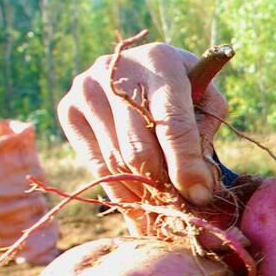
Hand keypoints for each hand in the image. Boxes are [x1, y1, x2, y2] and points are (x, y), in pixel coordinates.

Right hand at [57, 41, 226, 209]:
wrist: (143, 69)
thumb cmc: (185, 89)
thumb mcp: (207, 101)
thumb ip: (206, 135)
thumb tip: (198, 186)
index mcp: (160, 61)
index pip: (171, 124)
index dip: (186, 165)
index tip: (200, 195)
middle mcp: (116, 70)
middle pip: (138, 149)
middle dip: (165, 186)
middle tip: (184, 211)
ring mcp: (86, 89)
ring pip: (116, 162)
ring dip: (144, 196)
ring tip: (165, 214)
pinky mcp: (68, 110)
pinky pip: (96, 166)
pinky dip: (121, 194)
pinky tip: (141, 211)